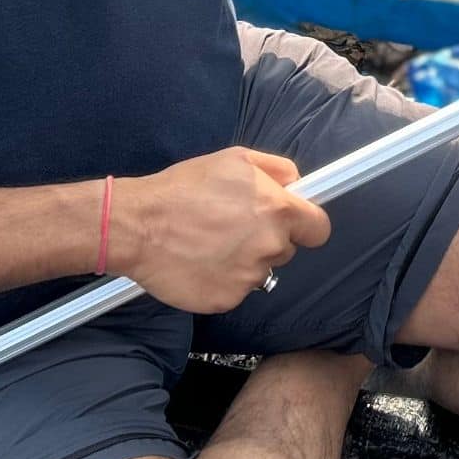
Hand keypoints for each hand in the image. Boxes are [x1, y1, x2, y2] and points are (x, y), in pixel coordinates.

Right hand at [108, 148, 329, 313]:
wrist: (139, 225)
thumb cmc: (184, 188)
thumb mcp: (235, 159)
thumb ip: (277, 169)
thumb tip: (297, 183)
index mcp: (278, 210)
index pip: (318, 229)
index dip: (307, 225)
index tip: (294, 225)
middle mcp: (270, 246)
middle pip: (286, 250)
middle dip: (267, 239)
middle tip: (232, 227)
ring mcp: (249, 276)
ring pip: (260, 271)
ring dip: (243, 260)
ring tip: (210, 243)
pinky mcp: (227, 299)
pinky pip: (235, 290)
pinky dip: (222, 280)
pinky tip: (200, 262)